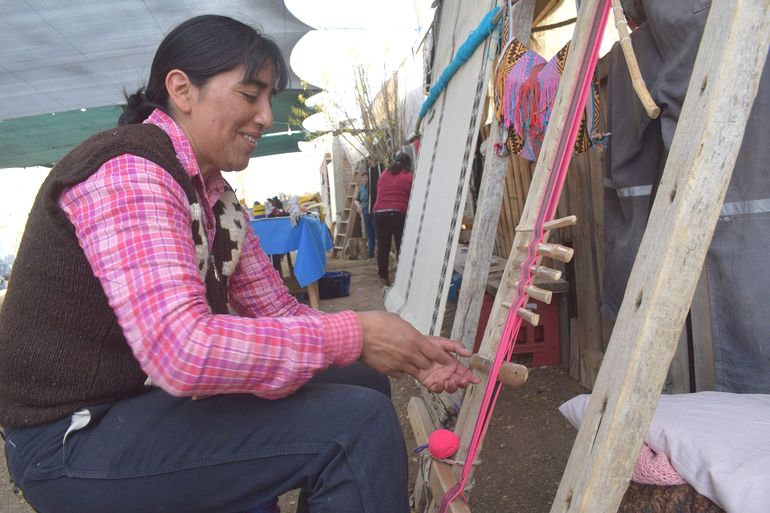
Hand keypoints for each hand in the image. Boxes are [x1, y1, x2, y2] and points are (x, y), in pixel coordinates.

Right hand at [356, 312, 479, 392]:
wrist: (356, 334)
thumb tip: (416, 338)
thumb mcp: (399, 322)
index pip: (437, 353)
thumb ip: (411, 333)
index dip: (445, 358)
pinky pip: (400, 374)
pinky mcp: (389, 371)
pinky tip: (393, 361)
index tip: (450, 361)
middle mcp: (410, 354)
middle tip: (428, 360)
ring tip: (407, 358)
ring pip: (415, 371)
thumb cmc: (376, 323)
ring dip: (415, 366)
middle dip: (430, 364)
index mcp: (415, 339)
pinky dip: (400, 370)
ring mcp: (399, 364)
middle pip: (428, 364)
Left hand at [414, 337, 479, 393]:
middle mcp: (447, 372)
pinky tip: (440, 384)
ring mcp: (439, 378)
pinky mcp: (430, 382)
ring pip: (449, 386)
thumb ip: (455, 346)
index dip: (470, 376)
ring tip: (451, 382)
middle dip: (462, 383)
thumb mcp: (442, 342)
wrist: (412, 348)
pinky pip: (436, 388)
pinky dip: (439, 388)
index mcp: (452, 363)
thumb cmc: (427, 344)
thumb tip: (468, 352)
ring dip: (452, 386)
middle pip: (458, 381)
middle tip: (462, 381)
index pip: (464, 371)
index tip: (475, 379)